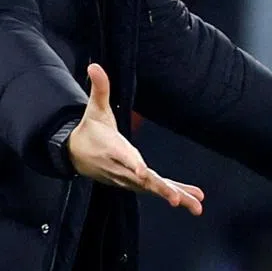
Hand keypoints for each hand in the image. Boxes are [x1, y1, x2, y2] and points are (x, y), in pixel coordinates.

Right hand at [68, 64, 203, 215]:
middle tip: (175, 199)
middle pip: (141, 180)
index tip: (142, 173)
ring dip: (174, 196)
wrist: (76, 155)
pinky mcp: (135, 183)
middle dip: (159, 189)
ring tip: (195, 205)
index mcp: (112, 148)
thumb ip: (100, 88)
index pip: (123, 157)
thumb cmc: (90, 129)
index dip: (132, 165)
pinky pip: (157, 189)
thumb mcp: (94, 108)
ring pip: (152, 189)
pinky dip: (176, 194)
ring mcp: (128, 179)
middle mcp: (121, 167)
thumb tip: (94, 65)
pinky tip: (194, 200)